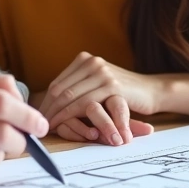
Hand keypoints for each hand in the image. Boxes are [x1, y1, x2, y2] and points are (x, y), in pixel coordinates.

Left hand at [39, 52, 161, 145]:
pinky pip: (84, 103)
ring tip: (47, 128)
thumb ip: (80, 85)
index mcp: (85, 59)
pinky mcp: (111, 86)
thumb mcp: (98, 83)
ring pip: (69, 96)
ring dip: (56, 114)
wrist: (151, 91)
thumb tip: (51, 99)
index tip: (37, 116)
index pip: (57, 82)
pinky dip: (70, 116)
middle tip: (38, 125)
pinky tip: (64, 126)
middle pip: (60, 89)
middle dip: (47, 109)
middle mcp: (92, 62)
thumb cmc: (122, 92)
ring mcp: (102, 73)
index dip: (45, 101)